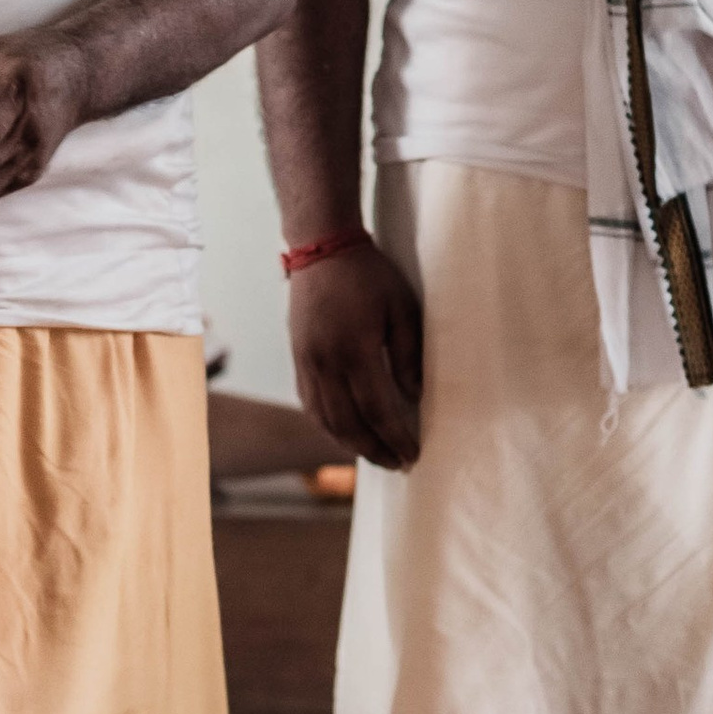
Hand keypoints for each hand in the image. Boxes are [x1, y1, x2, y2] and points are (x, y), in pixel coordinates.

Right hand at [287, 240, 423, 470]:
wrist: (322, 249)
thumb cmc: (368, 274)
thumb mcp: (402, 309)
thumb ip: (409, 355)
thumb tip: (414, 396)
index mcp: (353, 350)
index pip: (376, 409)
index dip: (394, 437)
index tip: (412, 454)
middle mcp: (324, 362)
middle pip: (348, 423)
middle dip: (374, 450)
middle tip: (397, 464)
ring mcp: (306, 362)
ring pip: (325, 419)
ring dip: (350, 444)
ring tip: (374, 455)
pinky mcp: (298, 359)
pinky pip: (310, 404)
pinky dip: (328, 425)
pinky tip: (345, 433)